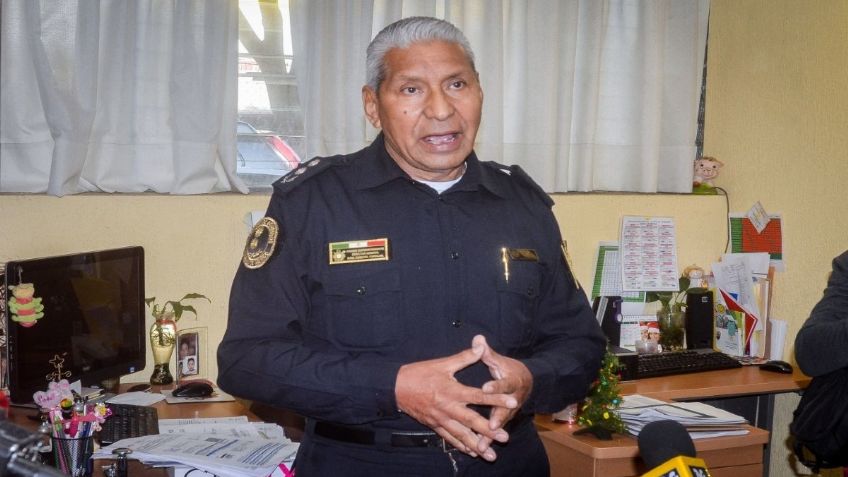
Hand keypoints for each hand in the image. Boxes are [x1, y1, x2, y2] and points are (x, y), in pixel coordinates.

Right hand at [395, 345, 514, 460]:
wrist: (395, 388)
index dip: (496, 398)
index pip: (479, 395)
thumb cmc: (419, 373)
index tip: (512, 402)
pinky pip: (450, 438)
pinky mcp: (434, 425)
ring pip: (461, 435)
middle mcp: (448, 407)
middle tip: (505, 438)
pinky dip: (461, 446)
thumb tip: (481, 346)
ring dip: (477, 445)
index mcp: (452, 391)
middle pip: (472, 421)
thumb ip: (464, 357)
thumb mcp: (442, 364)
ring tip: (490, 456)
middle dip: (489, 431)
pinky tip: (472, 452)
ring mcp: (441, 419)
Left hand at [473, 334, 532, 454]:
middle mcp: (513, 398)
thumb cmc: (509, 369)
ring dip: (492, 435)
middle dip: (498, 418)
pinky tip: (479, 450)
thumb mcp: (501, 360)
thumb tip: (477, 338)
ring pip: (501, 424)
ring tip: (482, 446)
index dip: (495, 386)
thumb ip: (488, 353)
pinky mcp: (505, 419)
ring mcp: (510, 411)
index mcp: (511, 381)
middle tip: (491, 427)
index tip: (485, 388)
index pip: (503, 384)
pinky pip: (496, 431)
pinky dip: (488, 440)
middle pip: (505, 409)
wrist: (527, 382)